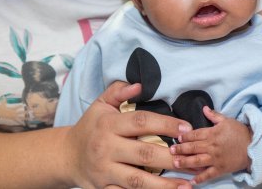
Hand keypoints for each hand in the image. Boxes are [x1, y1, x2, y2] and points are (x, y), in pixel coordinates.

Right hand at [64, 81, 192, 188]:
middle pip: (145, 154)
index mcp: (108, 125)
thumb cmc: (90, 128)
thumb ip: (119, 92)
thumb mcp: (100, 105)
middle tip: (195, 159)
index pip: (141, 122)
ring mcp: (105, 172)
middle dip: (173, 158)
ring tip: (188, 185)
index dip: (166, 124)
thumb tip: (139, 84)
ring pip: (139, 181)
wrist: (66, 156)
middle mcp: (106, 148)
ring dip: (165, 185)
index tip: (186, 128)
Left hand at [170, 106, 251, 184]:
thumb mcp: (227, 120)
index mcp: (212, 134)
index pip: (194, 135)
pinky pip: (208, 175)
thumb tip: (204, 108)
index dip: (185, 136)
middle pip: (192, 148)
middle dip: (180, 149)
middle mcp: (211, 147)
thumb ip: (214, 115)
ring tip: (175, 163)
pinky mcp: (220, 169)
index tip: (177, 137)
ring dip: (185, 162)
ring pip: (196, 161)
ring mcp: (215, 159)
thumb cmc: (240, 132)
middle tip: (171, 150)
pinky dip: (199, 178)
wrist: (254, 146)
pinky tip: (191, 181)